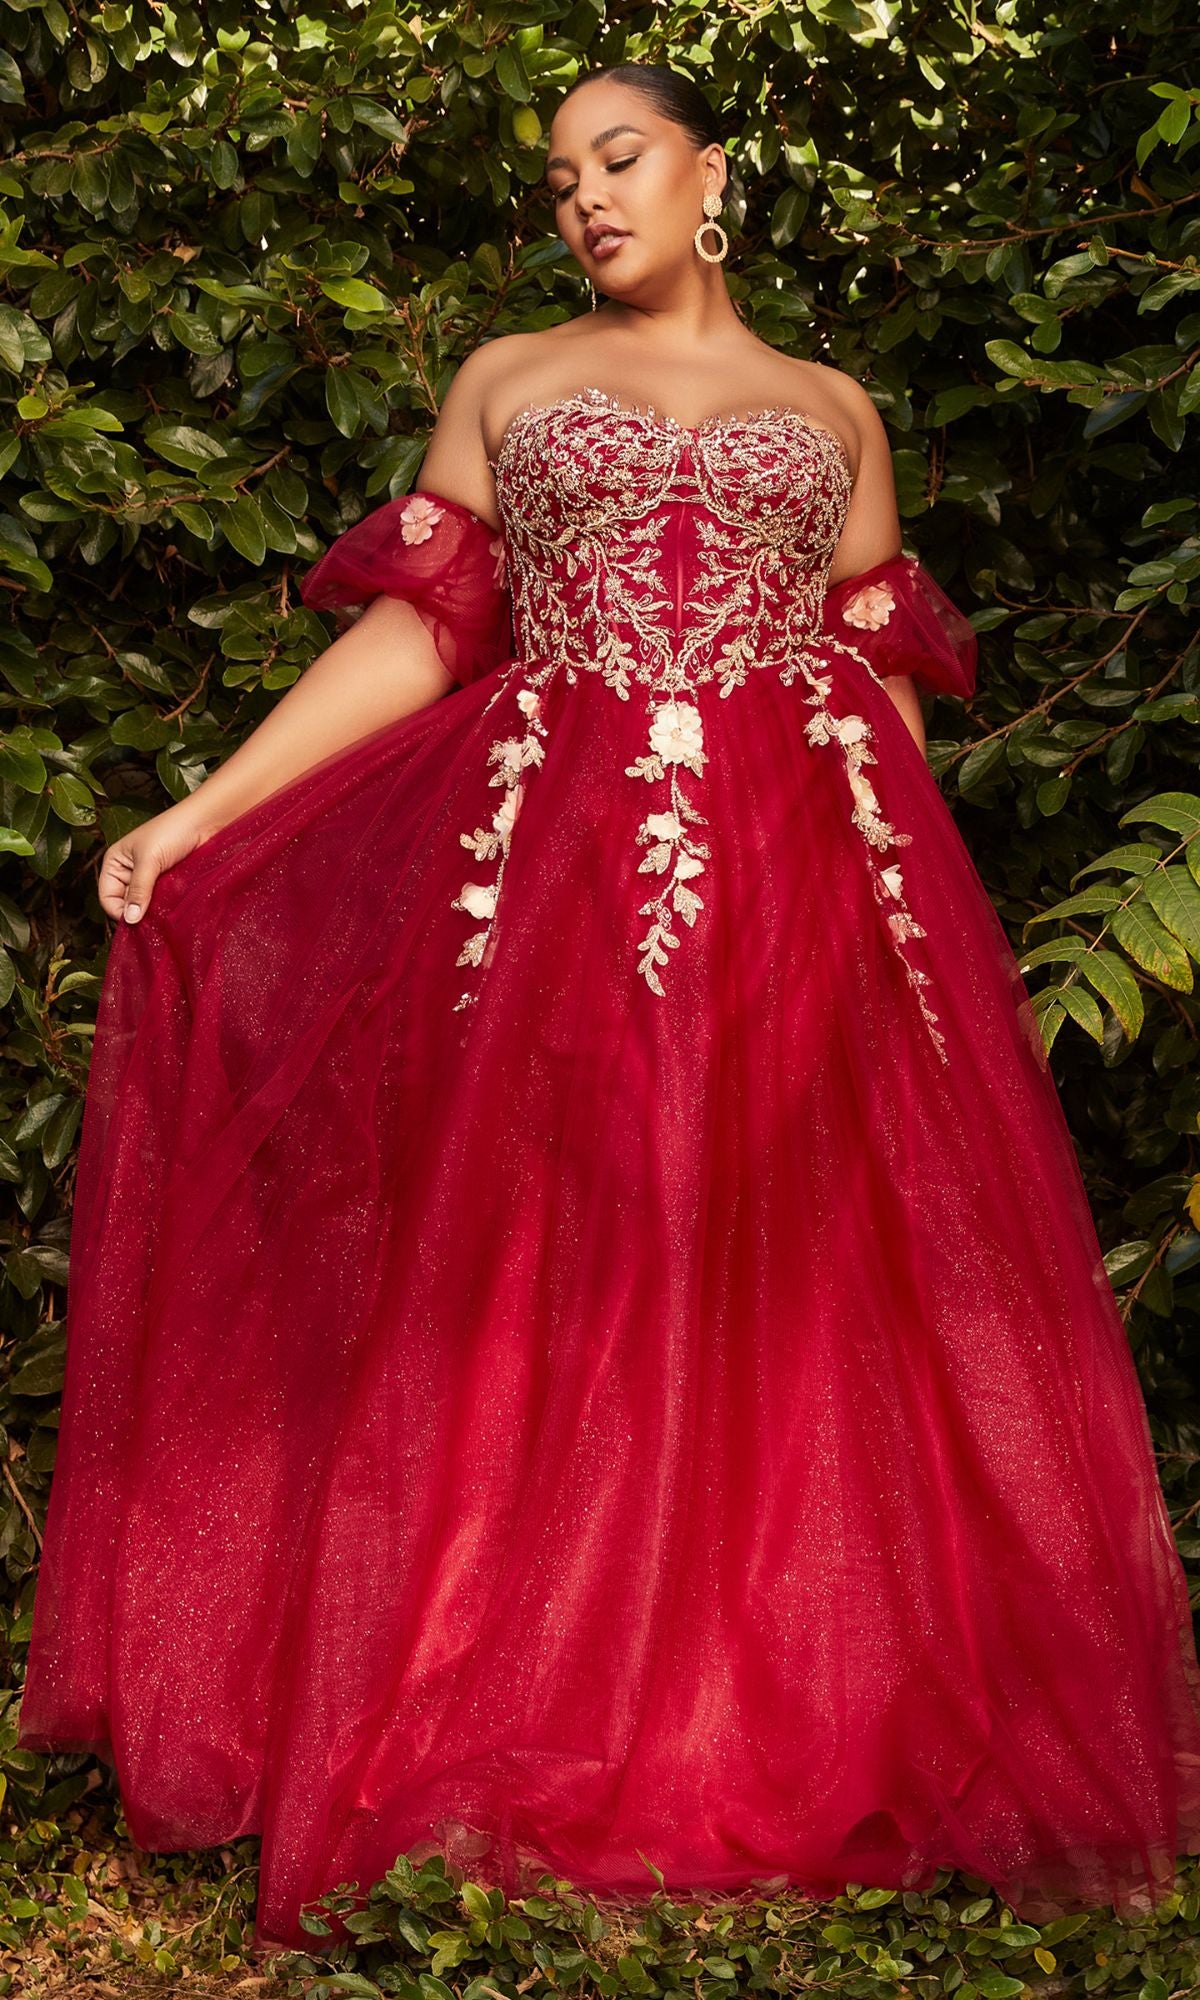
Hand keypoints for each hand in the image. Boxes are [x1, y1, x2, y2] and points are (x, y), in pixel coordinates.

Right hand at [97, 801, 213, 924]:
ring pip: (145, 906)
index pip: (107, 897)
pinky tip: (174, 906)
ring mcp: (149, 880)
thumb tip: (130, 919)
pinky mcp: (167, 884)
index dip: (118, 911)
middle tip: (153, 918)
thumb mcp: (149, 860)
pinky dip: (166, 907)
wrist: (205, 822)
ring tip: (165, 909)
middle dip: (138, 912)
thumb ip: (139, 890)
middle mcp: (129, 873)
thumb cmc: (173, 830)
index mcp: (115, 863)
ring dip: (154, 911)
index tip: (135, 921)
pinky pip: (162, 903)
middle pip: (126, 905)